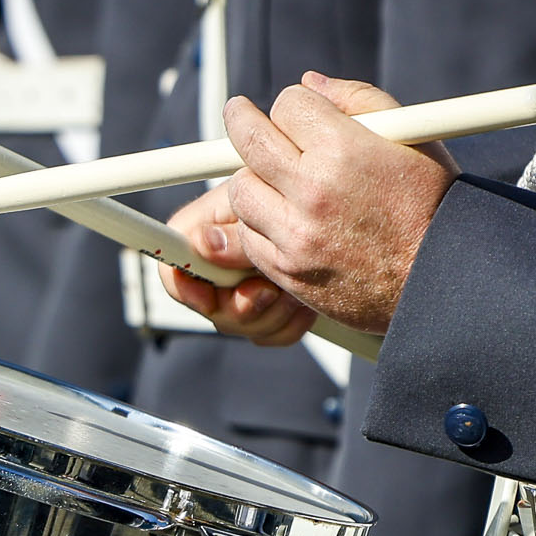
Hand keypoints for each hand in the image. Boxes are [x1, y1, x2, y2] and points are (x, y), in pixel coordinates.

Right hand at [164, 181, 320, 348]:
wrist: (361, 230)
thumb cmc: (316, 201)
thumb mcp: (273, 208)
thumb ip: (237, 231)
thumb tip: (204, 242)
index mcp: (213, 228)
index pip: (174, 262)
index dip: (182, 284)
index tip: (206, 296)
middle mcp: (227, 260)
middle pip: (208, 304)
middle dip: (239, 305)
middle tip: (268, 290)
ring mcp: (251, 285)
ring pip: (241, 324)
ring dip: (273, 312)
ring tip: (297, 288)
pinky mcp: (276, 307)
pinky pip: (271, 334)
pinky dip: (292, 322)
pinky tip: (307, 301)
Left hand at [175, 73, 453, 336]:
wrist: (442, 279)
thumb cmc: (433, 204)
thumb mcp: (415, 136)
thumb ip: (359, 99)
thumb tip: (310, 83)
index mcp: (343, 149)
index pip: (288, 104)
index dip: (295, 104)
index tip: (298, 111)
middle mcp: (313, 190)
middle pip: (248, 139)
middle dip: (242, 119)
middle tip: (240, 113)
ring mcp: (296, 234)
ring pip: (240, 189)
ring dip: (252, 177)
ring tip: (271, 176)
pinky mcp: (289, 270)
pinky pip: (249, 236)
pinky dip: (259, 222)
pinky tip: (279, 216)